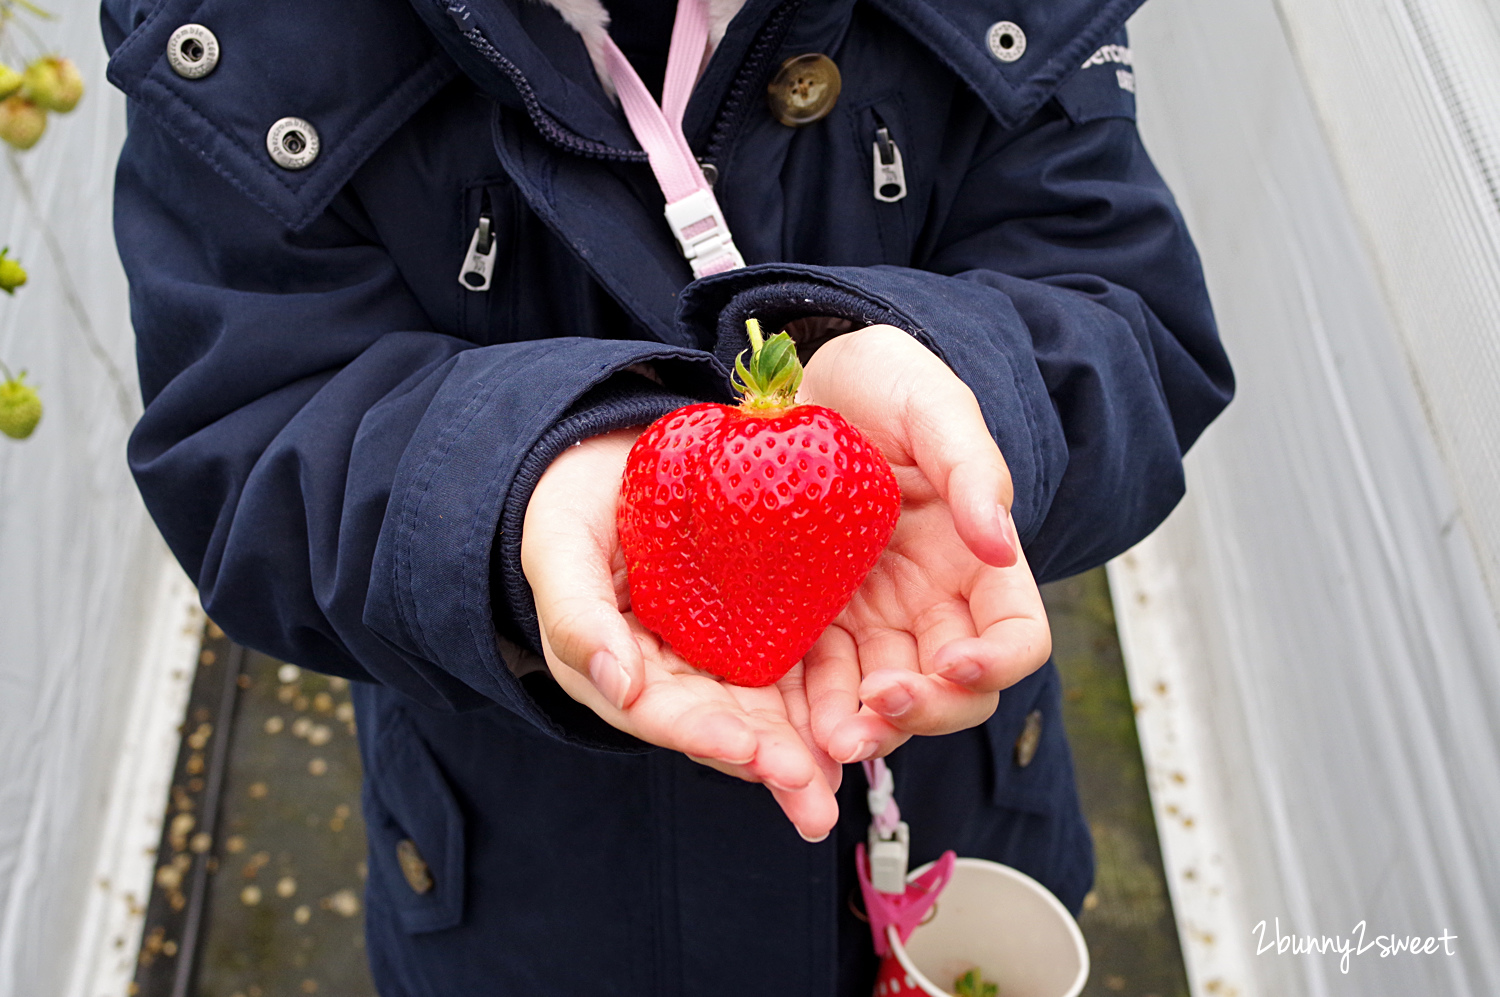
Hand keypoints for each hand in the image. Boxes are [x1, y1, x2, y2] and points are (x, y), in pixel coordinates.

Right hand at [521, 428, 840, 840]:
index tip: (749, 750)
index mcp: (616, 669)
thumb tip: (622, 688)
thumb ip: (576, 616)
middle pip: (720, 727)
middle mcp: (669, 677)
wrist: (611, 463)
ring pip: (761, 711)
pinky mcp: (753, 629)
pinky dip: (820, 698)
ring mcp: (714, 656)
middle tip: (813, 791)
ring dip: (800, 751)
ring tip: (838, 781)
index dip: (703, 734)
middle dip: (766, 762)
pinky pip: (789, 668)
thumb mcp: (557, 550)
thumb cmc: (572, 506)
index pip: (661, 713)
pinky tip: (859, 719)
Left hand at [796, 325, 1051, 763]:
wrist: (804, 383)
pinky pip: (817, 684)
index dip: (998, 662)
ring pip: (883, 703)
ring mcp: (872, 621)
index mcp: (978, 562)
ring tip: (829, 741)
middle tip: (880, 705)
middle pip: (954, 690)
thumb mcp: (930, 405)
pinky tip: (784, 729)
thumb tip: (1002, 539)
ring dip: (864, 730)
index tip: (956, 661)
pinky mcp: (813, 624)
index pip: (1017, 635)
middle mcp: (932, 605)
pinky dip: (807, 714)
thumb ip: (971, 466)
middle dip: (924, 711)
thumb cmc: (882, 384)